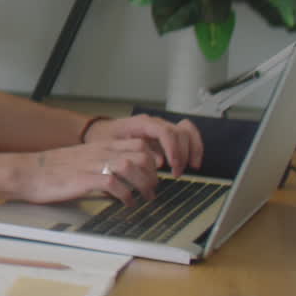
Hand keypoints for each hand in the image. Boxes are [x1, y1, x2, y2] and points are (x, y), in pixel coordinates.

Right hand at [16, 139, 163, 205]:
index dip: (151, 160)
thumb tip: (117, 175)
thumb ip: (98, 162)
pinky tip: (126, 203)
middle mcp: (98, 152)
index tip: (152, 174)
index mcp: (98, 146)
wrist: (26, 172)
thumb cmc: (50, 170)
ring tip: (144, 197)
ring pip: (131, 166)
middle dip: (152, 174)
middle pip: (141, 155)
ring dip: (143, 184)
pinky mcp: (83, 179)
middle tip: (151, 189)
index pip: (138, 144)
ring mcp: (91, 165)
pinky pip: (114, 184)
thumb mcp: (79, 159)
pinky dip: (126, 195)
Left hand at [83, 114, 204, 176]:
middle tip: (176, 173)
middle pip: (179, 132)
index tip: (172, 165)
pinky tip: (193, 163)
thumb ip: (133, 152)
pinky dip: (194, 148)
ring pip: (187, 132)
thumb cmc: (105, 138)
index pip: (165, 131)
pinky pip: (187, 135)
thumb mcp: (113, 145)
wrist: (101, 131)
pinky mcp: (166, 134)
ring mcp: (162, 126)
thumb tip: (157, 162)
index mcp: (141, 123)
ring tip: (186, 169)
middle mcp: (154, 122)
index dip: (172, 148)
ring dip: (191, 151)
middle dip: (182, 154)